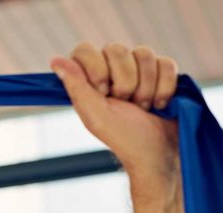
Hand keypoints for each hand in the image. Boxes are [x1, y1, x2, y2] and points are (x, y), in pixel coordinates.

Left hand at [50, 43, 179, 184]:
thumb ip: (77, 87)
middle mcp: (112, 70)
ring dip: (146, 86)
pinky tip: (161, 104)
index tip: (104, 92)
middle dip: (125, 82)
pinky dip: (165, 86)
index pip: (85, 50)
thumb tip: (55, 61)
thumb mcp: (96, 115)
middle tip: (127, 105)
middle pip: (118, 49)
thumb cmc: (124, 138)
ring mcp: (139, 70)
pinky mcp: (163, 74)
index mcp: (90, 80)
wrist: (158, 154)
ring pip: (144, 53)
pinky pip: (167, 63)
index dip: (96, 67)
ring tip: (144, 108)